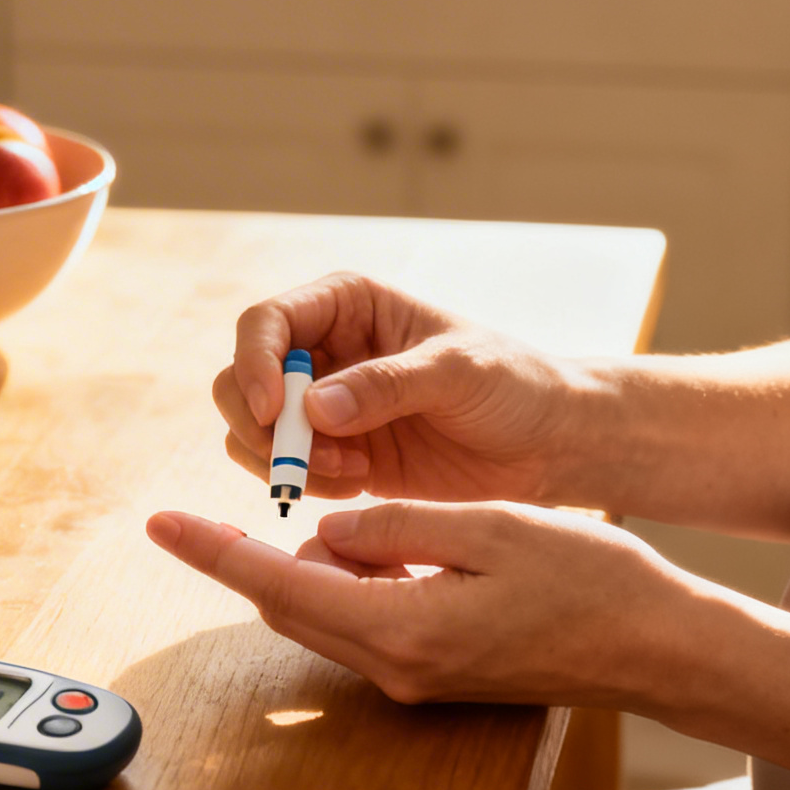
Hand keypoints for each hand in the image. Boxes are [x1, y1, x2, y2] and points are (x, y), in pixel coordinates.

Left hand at [145, 502, 696, 708]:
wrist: (659, 647)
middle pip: (291, 603)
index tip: (159, 522)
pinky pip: (367, 621)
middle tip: (225, 506)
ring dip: (318, 565)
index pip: (277, 584)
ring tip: (354, 516)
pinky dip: (355, 580)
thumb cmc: (590, 580)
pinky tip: (387, 547)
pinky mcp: (437, 674)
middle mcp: (396, 666)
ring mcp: (416, 678)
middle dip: (254, 556)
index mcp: (400, 628)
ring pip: (328, 611)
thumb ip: (396, 526)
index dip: (210, 550)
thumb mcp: (487, 526)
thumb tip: (328, 528)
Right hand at [216, 272, 597, 505]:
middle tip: (301, 461)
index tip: (274, 412)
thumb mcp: (459, 371)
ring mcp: (324, 406)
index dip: (255, 363)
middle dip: (258, 423)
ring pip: (251, 430)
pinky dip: (305, 483)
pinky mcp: (334, 455)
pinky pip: (284, 470)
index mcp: (347, 305)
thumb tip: (314, 405)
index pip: (266, 322)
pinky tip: (358, 482)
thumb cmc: (514, 384)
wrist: (548, 444)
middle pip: (241, 379)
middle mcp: (324, 351)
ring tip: (349, 472)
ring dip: (282, 459)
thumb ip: (387, 384)